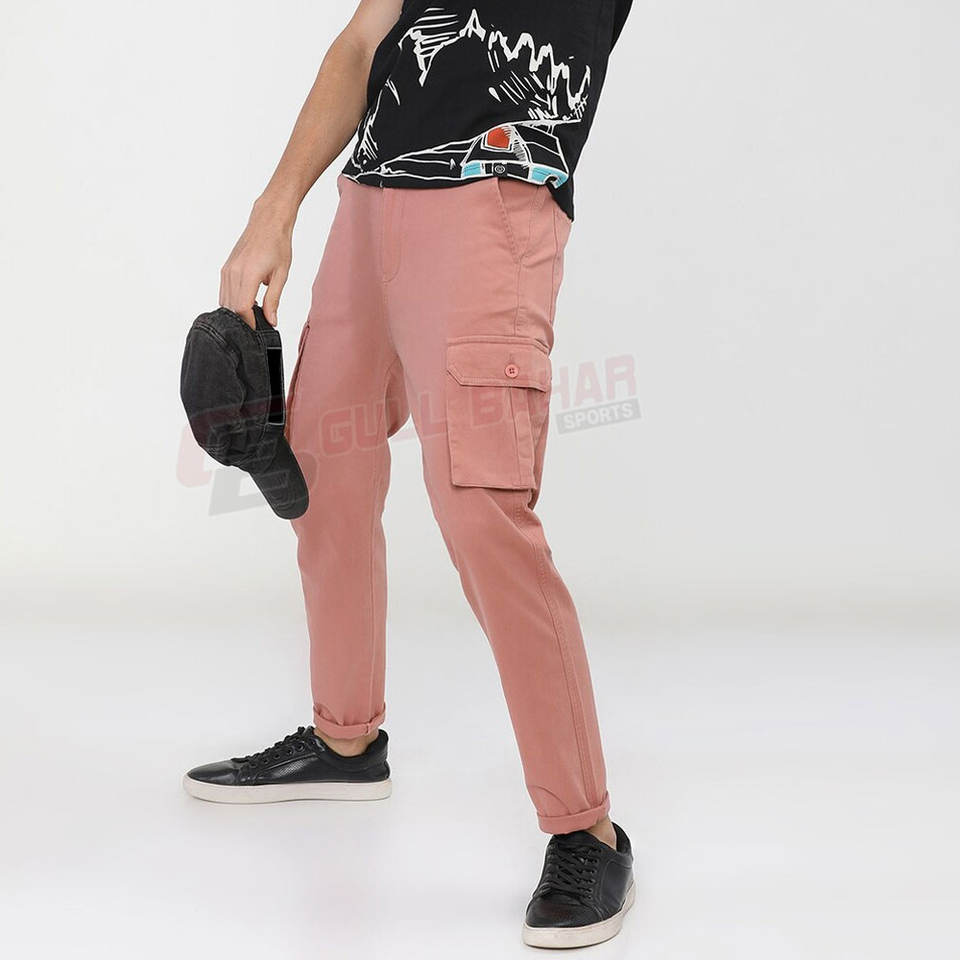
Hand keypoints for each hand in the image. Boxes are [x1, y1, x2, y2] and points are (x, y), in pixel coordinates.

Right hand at [219, 196, 295, 328]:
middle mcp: (233, 272)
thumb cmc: (277, 245)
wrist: (267, 222)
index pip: (242, 308)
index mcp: (248, 274)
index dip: (249, 323)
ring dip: (236, 312)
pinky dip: (233, 302)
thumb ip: (274, 299)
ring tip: (252, 319)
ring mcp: (227, 270)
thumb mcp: (281, 275)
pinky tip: (247, 305)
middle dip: (242, 321)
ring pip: (225, 301)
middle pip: (231, 307)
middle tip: (256, 330)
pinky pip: (224, 292)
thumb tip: (271, 321)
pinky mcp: (225, 268)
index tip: (257, 333)